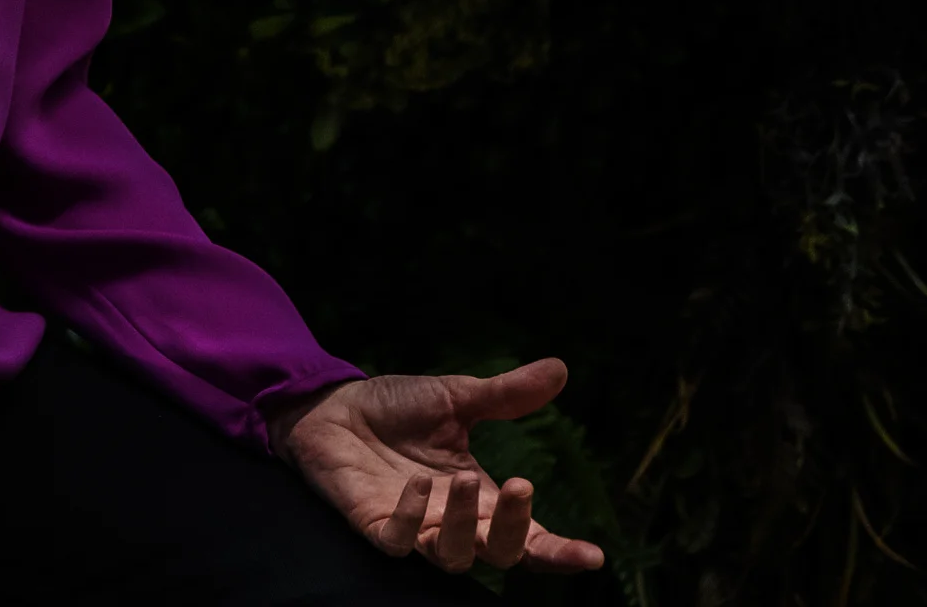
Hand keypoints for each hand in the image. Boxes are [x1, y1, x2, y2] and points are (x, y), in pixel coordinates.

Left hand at [273, 361, 605, 575]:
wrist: (334, 406)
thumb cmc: (397, 409)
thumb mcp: (458, 397)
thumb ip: (507, 395)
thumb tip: (560, 370)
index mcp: (481, 497)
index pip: (527, 537)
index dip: (559, 552)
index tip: (592, 556)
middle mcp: (452, 520)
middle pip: (497, 554)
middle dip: (514, 530)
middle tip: (522, 487)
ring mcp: (413, 527)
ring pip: (450, 555)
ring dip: (461, 524)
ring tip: (464, 478)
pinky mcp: (373, 525)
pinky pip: (396, 541)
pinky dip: (409, 518)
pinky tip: (417, 485)